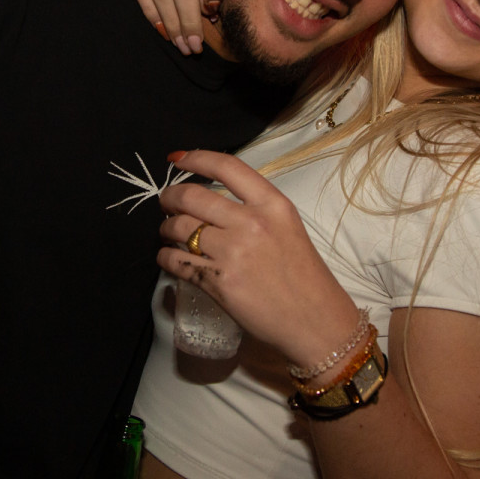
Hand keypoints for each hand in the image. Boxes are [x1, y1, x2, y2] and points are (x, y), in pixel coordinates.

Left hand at [157, 150, 359, 367]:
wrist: (314, 320)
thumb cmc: (304, 274)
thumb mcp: (288, 226)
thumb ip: (255, 208)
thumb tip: (211, 199)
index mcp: (272, 205)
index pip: (226, 166)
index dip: (196, 158)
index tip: (177, 160)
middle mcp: (251, 223)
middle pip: (192, 196)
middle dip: (170, 197)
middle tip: (166, 202)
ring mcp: (232, 253)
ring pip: (178, 228)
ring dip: (166, 228)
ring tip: (168, 232)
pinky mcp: (217, 282)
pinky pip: (175, 261)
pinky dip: (165, 257)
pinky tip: (168, 257)